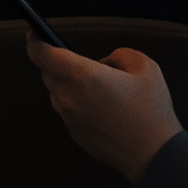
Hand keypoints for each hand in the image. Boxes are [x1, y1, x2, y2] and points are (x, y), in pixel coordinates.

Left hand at [26, 33, 183, 182]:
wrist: (152, 152)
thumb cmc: (150, 109)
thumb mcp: (146, 67)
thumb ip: (121, 54)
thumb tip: (106, 62)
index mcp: (84, 76)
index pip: (44, 55)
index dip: (35, 42)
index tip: (35, 35)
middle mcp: (69, 97)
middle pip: (48, 73)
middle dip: (59, 64)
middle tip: (87, 64)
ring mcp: (69, 118)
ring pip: (57, 93)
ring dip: (69, 84)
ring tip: (100, 88)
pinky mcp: (74, 133)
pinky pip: (68, 110)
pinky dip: (78, 103)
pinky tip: (104, 108)